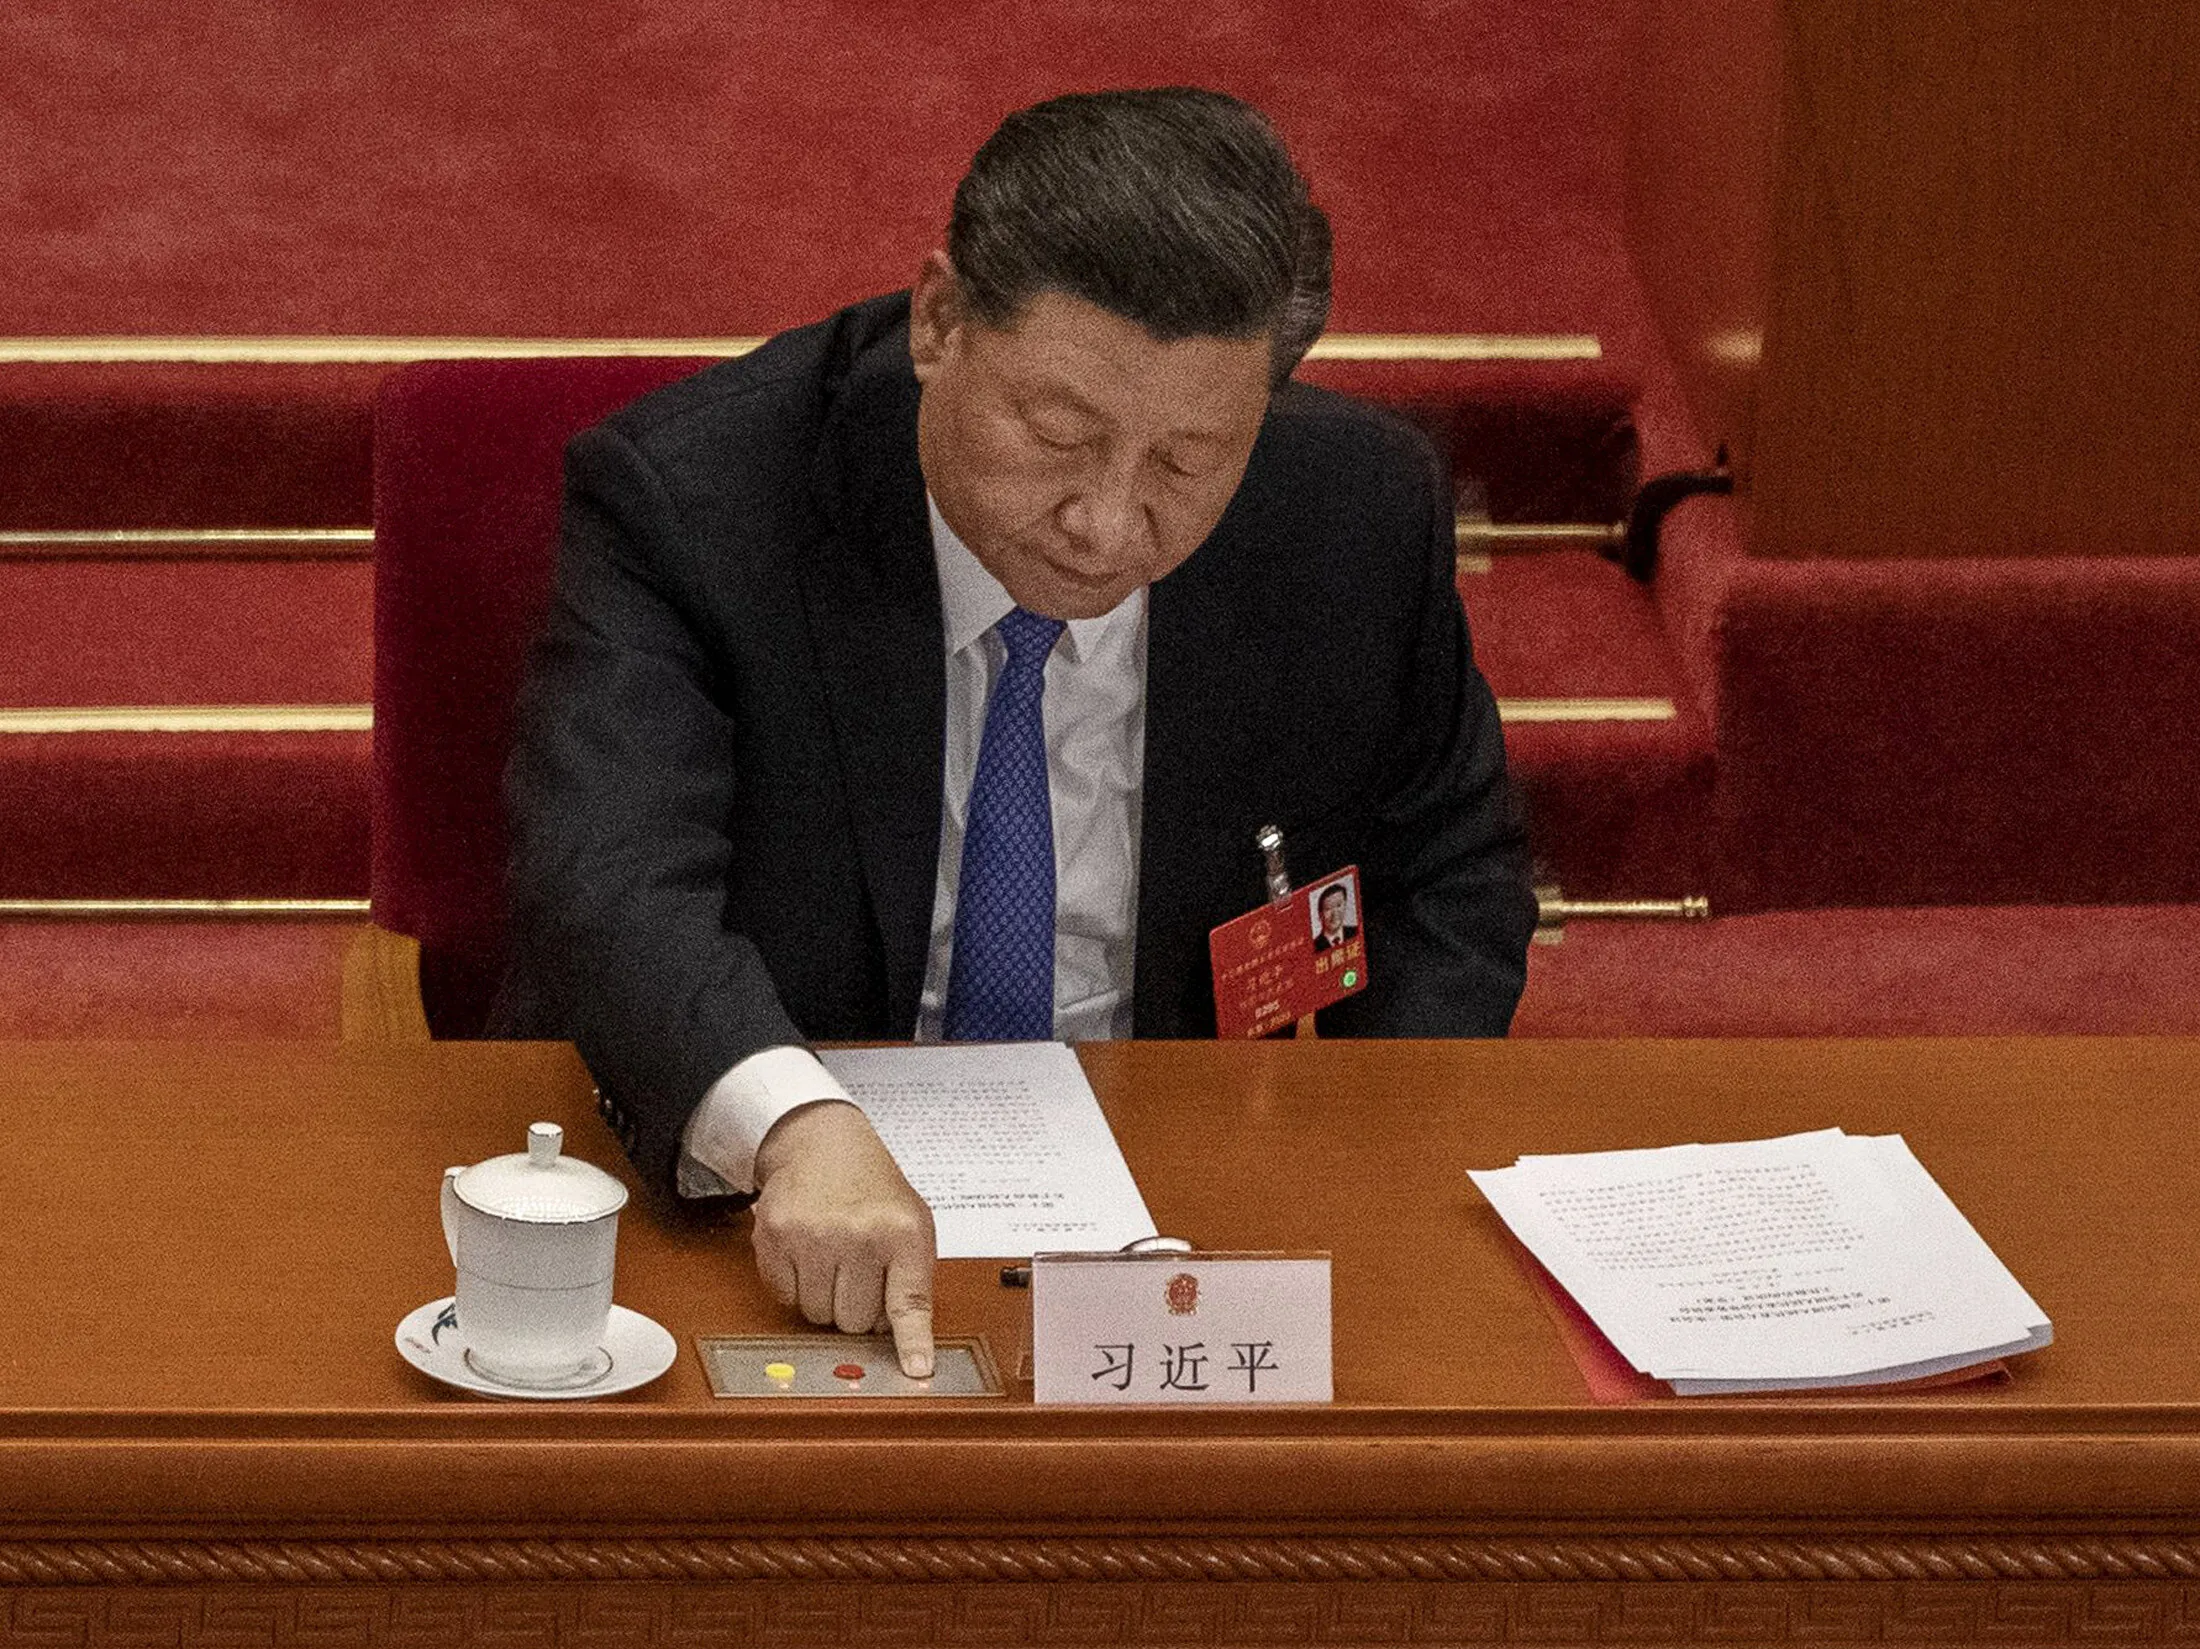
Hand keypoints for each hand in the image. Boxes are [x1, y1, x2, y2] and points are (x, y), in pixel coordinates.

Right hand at [750, 1100, 935, 1377]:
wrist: (823, 1143)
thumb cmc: (872, 1190)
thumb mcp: (911, 1223)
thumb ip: (912, 1280)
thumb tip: (905, 1345)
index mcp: (902, 1232)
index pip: (909, 1302)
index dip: (912, 1342)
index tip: (917, 1369)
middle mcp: (858, 1235)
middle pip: (856, 1323)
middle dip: (857, 1308)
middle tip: (858, 1272)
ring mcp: (812, 1236)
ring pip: (817, 1316)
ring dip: (825, 1299)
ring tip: (833, 1259)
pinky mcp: (774, 1237)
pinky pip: (785, 1298)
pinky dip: (795, 1286)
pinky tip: (806, 1254)